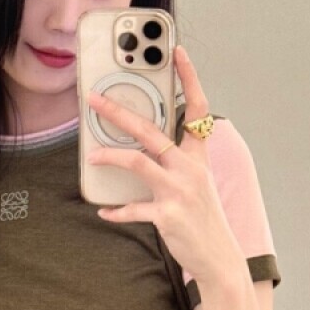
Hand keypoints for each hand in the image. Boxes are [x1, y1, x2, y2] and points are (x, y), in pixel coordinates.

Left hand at [86, 45, 245, 285]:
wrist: (218, 257)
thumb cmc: (203, 219)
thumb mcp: (197, 185)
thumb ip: (175, 164)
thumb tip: (143, 151)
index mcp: (198, 157)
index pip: (197, 109)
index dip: (190, 78)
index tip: (178, 52)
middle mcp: (189, 169)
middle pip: (151, 130)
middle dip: (120, 112)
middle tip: (96, 100)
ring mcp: (179, 191)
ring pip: (138, 161)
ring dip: (110, 155)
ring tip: (91, 155)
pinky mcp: (167, 215)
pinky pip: (133, 209)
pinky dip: (116, 211)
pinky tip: (104, 211)